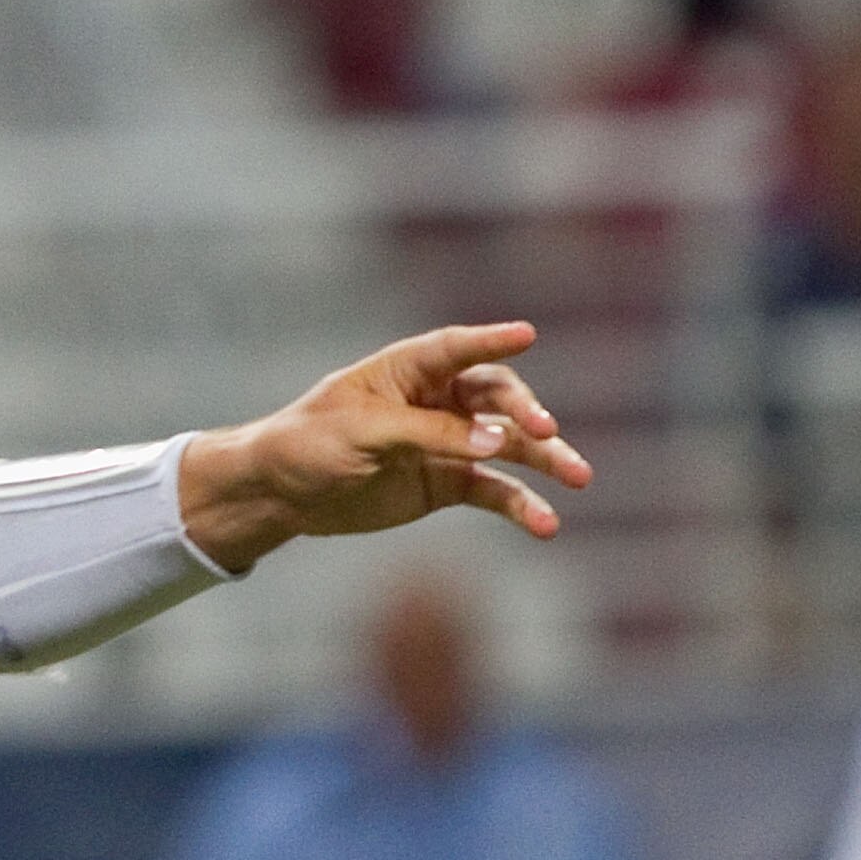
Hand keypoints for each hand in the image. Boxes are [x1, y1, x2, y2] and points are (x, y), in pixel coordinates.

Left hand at [177, 321, 592, 571]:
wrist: (281, 494)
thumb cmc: (309, 444)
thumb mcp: (362, 433)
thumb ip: (429, 434)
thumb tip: (498, 442)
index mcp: (404, 370)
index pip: (455, 348)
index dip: (489, 340)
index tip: (526, 335)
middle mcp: (433, 400)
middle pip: (495, 395)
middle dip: (526, 411)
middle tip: (546, 431)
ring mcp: (444, 442)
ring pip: (507, 444)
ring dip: (544, 459)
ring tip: (579, 478)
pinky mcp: (445, 483)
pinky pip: (493, 490)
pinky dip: (521, 505)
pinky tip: (545, 524)